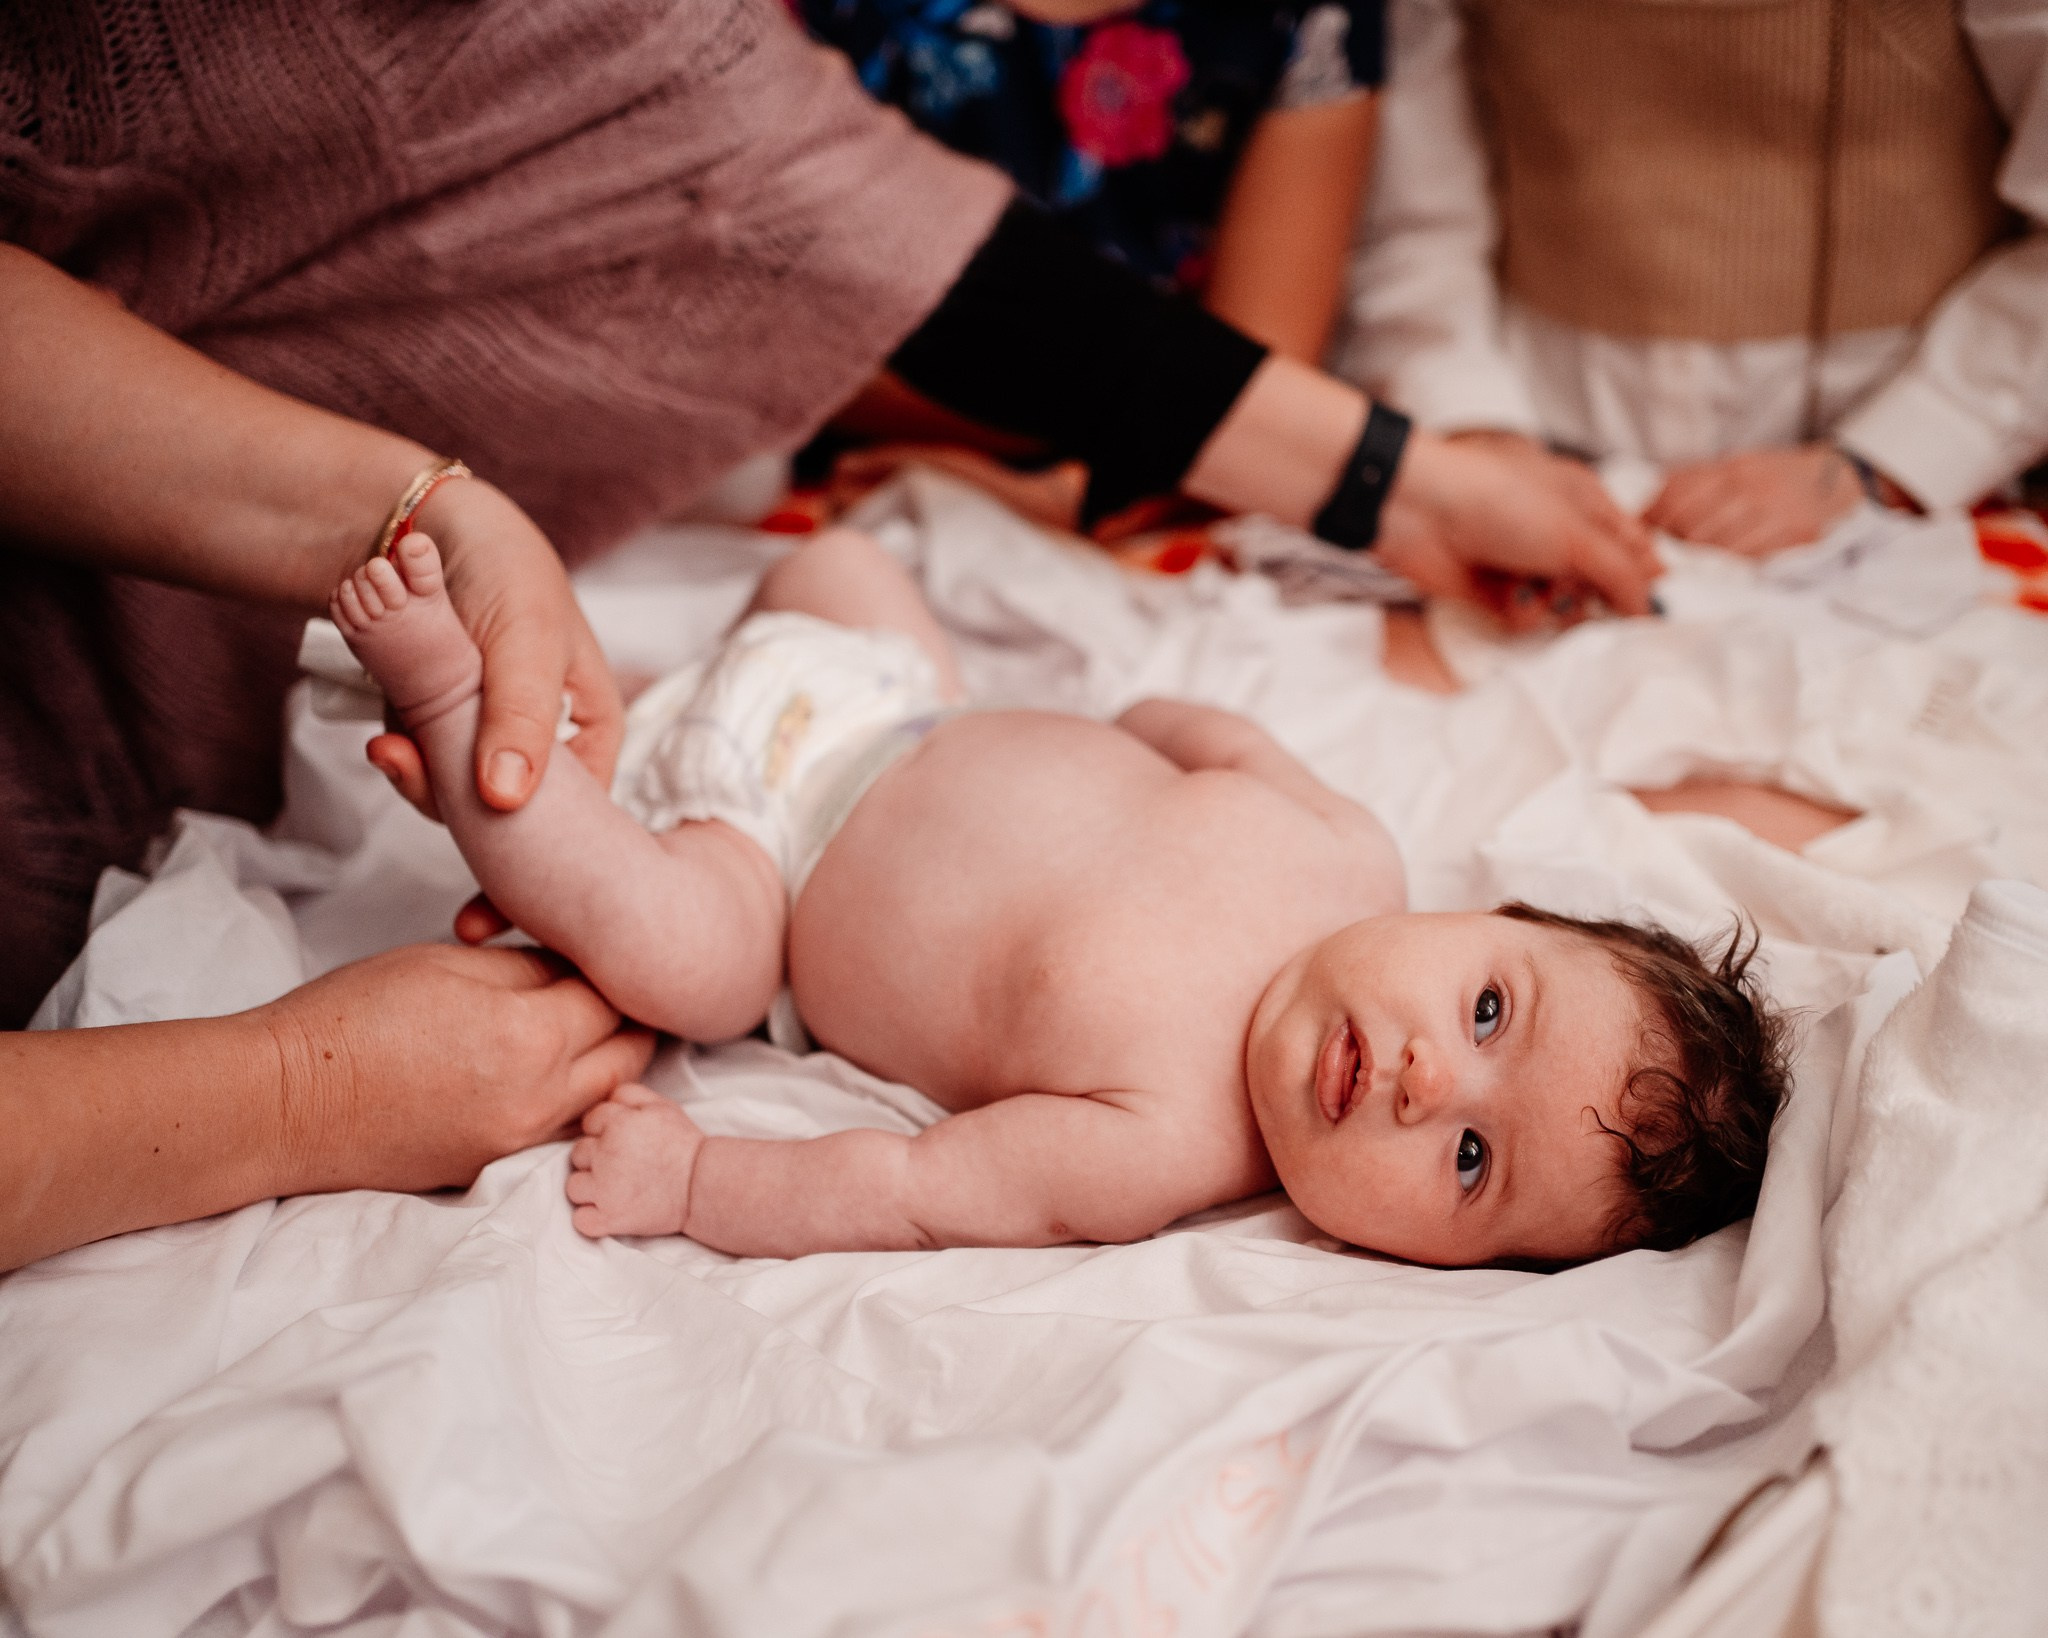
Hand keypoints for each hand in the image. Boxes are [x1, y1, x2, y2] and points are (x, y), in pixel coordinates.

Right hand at [256, 944, 654, 1196]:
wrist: (282, 1104)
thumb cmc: (353, 1017)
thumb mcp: (448, 966)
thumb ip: (527, 968)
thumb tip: (574, 971)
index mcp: (531, 1038)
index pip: (614, 1001)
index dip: (617, 971)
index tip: (613, 953)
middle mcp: (538, 1100)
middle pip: (628, 1058)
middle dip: (632, 1020)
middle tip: (618, 989)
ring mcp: (516, 1143)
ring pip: (600, 1100)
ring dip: (607, 1064)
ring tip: (588, 1027)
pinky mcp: (490, 1168)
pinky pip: (557, 1130)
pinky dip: (569, 1099)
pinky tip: (544, 1071)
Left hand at [365, 477, 620, 816]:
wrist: (424, 523)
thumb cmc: (503, 566)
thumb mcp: (525, 640)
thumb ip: (520, 718)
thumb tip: (506, 798)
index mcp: (589, 727)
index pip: (579, 813)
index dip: (540, 847)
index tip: (486, 869)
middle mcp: (543, 743)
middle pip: (512, 815)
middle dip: (459, 808)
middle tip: (413, 770)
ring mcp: (487, 739)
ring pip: (460, 797)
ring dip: (421, 780)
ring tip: (390, 747)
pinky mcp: (440, 730)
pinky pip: (424, 771)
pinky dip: (402, 760)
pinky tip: (383, 740)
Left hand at [565, 1084, 704, 1238]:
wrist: (703, 1185)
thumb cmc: (685, 1145)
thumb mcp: (664, 1106)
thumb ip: (630, 1094)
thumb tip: (606, 1098)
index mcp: (617, 1124)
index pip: (589, 1122)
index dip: (605, 1130)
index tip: (624, 1142)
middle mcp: (605, 1155)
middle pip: (578, 1154)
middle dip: (596, 1158)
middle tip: (624, 1165)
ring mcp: (604, 1190)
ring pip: (573, 1187)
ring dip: (590, 1189)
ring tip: (617, 1189)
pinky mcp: (609, 1219)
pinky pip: (581, 1220)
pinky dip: (593, 1219)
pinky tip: (611, 1211)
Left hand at [1378, 432, 1660, 625]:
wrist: (1417, 511)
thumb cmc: (1500, 502)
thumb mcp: (1576, 534)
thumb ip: (1621, 573)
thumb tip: (1650, 609)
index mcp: (1587, 501)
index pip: (1633, 546)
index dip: (1643, 578)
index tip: (1650, 609)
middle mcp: (1560, 532)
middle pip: (1600, 583)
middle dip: (1592, 595)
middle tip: (1578, 590)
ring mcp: (1527, 562)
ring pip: (1564, 607)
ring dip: (1554, 607)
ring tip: (1537, 590)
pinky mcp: (1495, 591)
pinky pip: (1527, 618)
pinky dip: (1521, 613)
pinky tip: (1508, 598)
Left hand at [1644, 444, 1868, 556]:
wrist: (1839, 480)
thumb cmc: (1778, 479)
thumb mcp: (1739, 467)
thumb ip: (1697, 482)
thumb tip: (1647, 504)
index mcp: (1733, 468)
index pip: (1676, 494)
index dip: (1653, 518)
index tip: (1642, 532)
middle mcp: (1752, 487)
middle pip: (1690, 524)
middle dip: (1672, 543)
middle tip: (1665, 555)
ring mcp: (1773, 512)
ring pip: (1716, 545)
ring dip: (1699, 559)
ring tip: (1693, 563)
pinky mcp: (1794, 535)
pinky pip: (1748, 558)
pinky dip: (1730, 565)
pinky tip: (1725, 567)